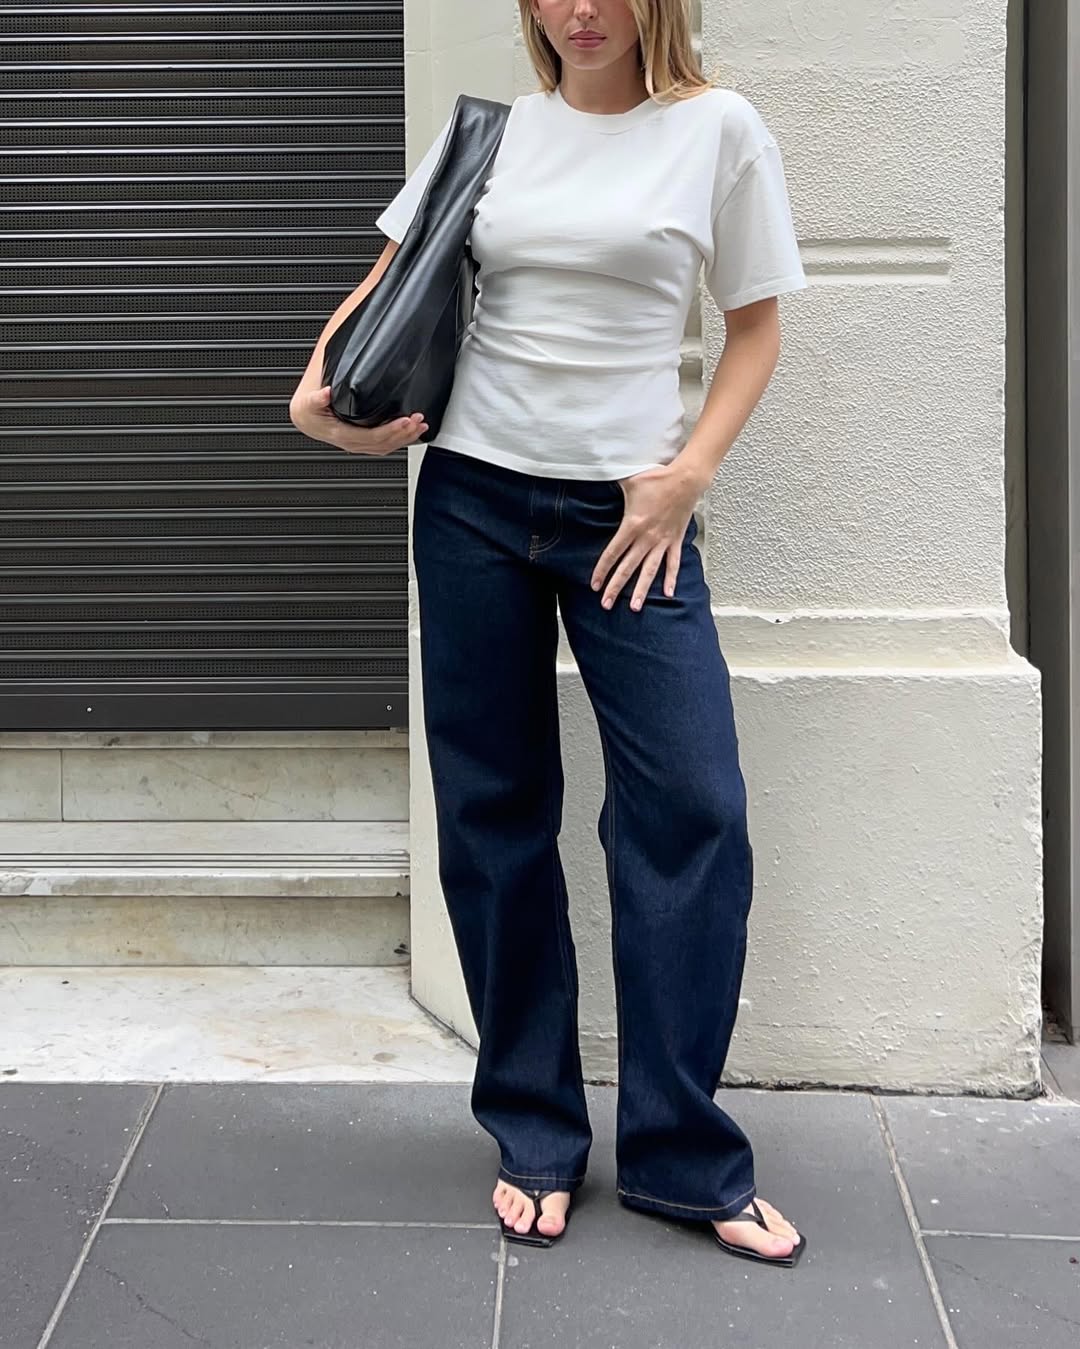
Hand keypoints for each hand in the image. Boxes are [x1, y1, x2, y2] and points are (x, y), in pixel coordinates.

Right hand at [289, 384, 427, 454]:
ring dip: (405, 438)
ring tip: (420, 426)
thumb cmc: (308, 410)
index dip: (389, 430)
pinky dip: (400, 440)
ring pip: (387, 447)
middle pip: (384, 443)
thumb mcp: (307, 402)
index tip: (404, 420)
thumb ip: (316, 398)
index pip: (371, 436)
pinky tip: (411, 432)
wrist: (305, 418)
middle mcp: (352, 443)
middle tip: (417, 420)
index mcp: (341, 434)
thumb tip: (325, 394)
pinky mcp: (364, 442)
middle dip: (403, 433)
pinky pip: (385, 445)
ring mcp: (359, 445)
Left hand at [590, 463, 705, 611]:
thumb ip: (610, 485)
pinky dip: (671, 579)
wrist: (686, 479)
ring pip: (650, 571)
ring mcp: (662, 541)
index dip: (602, 570)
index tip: (594, 585)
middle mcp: (646, 538)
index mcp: (632, 525)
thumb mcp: (627, 481)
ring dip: (642, 590)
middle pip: (627, 568)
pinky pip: (673, 564)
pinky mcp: (675, 540)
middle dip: (615, 588)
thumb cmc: (658, 478)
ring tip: (634, 607)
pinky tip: (669, 593)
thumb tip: (595, 478)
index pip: (612, 553)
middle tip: (606, 604)